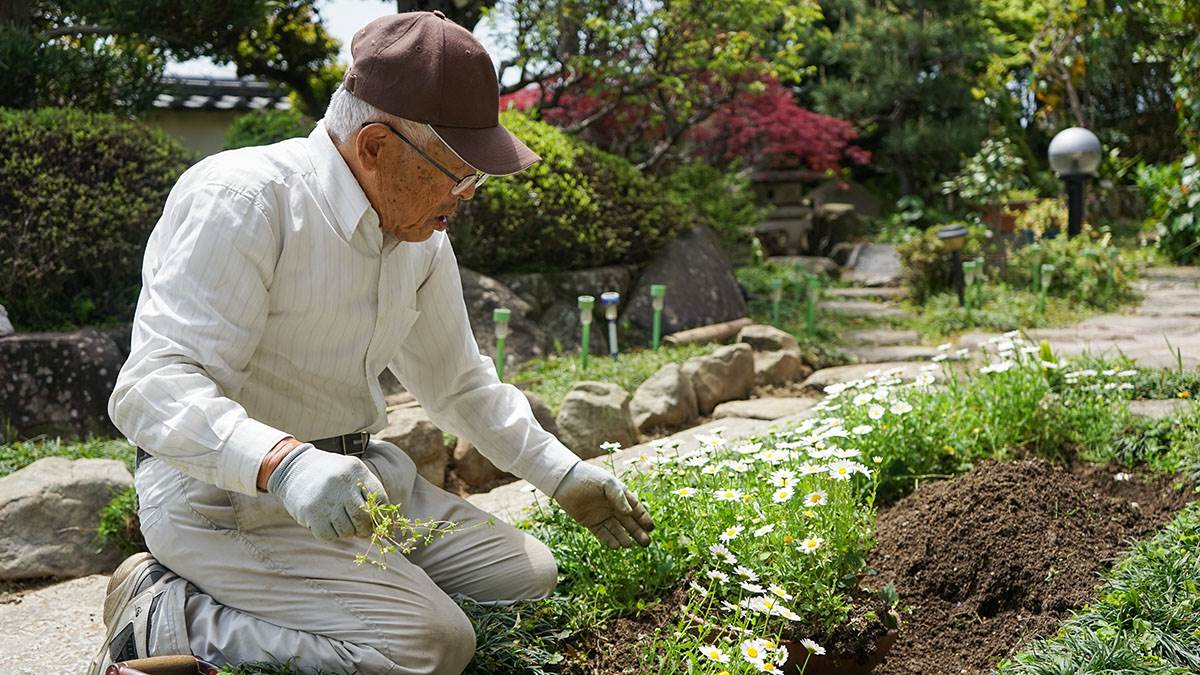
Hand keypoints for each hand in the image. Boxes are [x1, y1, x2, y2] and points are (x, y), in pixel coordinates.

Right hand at [266, 444, 387, 540]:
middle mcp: (341, 484)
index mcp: (355, 470)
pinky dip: (331, 535)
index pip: (378, 498)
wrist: (293, 468)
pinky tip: (328, 525)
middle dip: (365, 529)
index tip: (378, 522)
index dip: (381, 514)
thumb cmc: (329, 473)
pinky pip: (329, 536)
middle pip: (363, 517)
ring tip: (342, 523)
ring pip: (346, 530)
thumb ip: (366, 490)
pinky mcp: (310, 512)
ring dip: (347, 532)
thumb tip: (383, 520)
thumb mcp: (350, 471)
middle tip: (362, 530)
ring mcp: (325, 498)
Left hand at [552, 462, 653, 548]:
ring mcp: (602, 516)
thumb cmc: (589, 477)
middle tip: (646, 543)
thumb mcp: (607, 483)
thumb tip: (629, 512)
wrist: (565, 480)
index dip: (644, 518)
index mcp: (620, 495)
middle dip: (638, 532)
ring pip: (617, 530)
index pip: (636, 509)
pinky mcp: (590, 523)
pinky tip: (616, 545)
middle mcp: (613, 507)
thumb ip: (619, 497)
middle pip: (629, 523)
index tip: (651, 528)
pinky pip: (602, 534)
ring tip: (629, 545)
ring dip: (624, 538)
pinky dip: (609, 540)